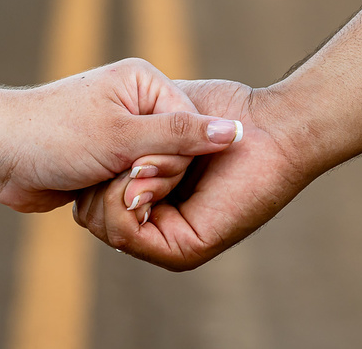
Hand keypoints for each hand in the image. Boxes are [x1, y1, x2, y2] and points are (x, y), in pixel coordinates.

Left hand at [0, 59, 243, 212]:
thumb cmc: (53, 135)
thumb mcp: (121, 136)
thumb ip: (177, 137)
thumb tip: (233, 131)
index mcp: (145, 83)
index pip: (191, 127)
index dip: (173, 160)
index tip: (141, 175)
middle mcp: (137, 104)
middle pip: (174, 154)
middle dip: (147, 178)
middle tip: (119, 184)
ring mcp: (121, 133)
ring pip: (151, 176)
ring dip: (129, 191)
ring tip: (98, 186)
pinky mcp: (106, 160)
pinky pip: (130, 187)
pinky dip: (116, 198)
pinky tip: (93, 195)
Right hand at [73, 78, 315, 270]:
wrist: (272, 126)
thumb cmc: (226, 111)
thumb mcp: (163, 113)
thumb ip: (135, 126)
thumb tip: (91, 129)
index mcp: (153, 195)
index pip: (96, 193)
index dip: (90, 166)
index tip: (100, 134)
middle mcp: (158, 222)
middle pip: (93, 213)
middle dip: (99, 174)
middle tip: (130, 151)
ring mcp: (169, 240)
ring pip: (106, 225)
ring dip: (115, 184)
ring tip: (142, 159)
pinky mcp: (183, 249)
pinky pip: (127, 235)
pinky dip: (125, 200)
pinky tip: (143, 173)